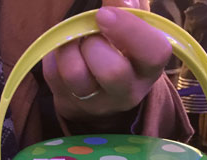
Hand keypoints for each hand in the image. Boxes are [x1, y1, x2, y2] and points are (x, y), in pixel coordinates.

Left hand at [42, 6, 171, 120]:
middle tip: (91, 33)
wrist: (98, 87)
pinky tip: (65, 53)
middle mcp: (127, 92)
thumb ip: (130, 9)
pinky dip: (53, 55)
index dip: (130, 30)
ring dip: (69, 47)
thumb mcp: (132, 28)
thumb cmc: (120, 48)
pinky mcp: (69, 103)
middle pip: (112, 71)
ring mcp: (96, 102)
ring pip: (75, 73)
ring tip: (74, 40)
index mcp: (149, 68)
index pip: (154, 53)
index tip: (104, 13)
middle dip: (94, 42)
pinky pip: (53, 74)